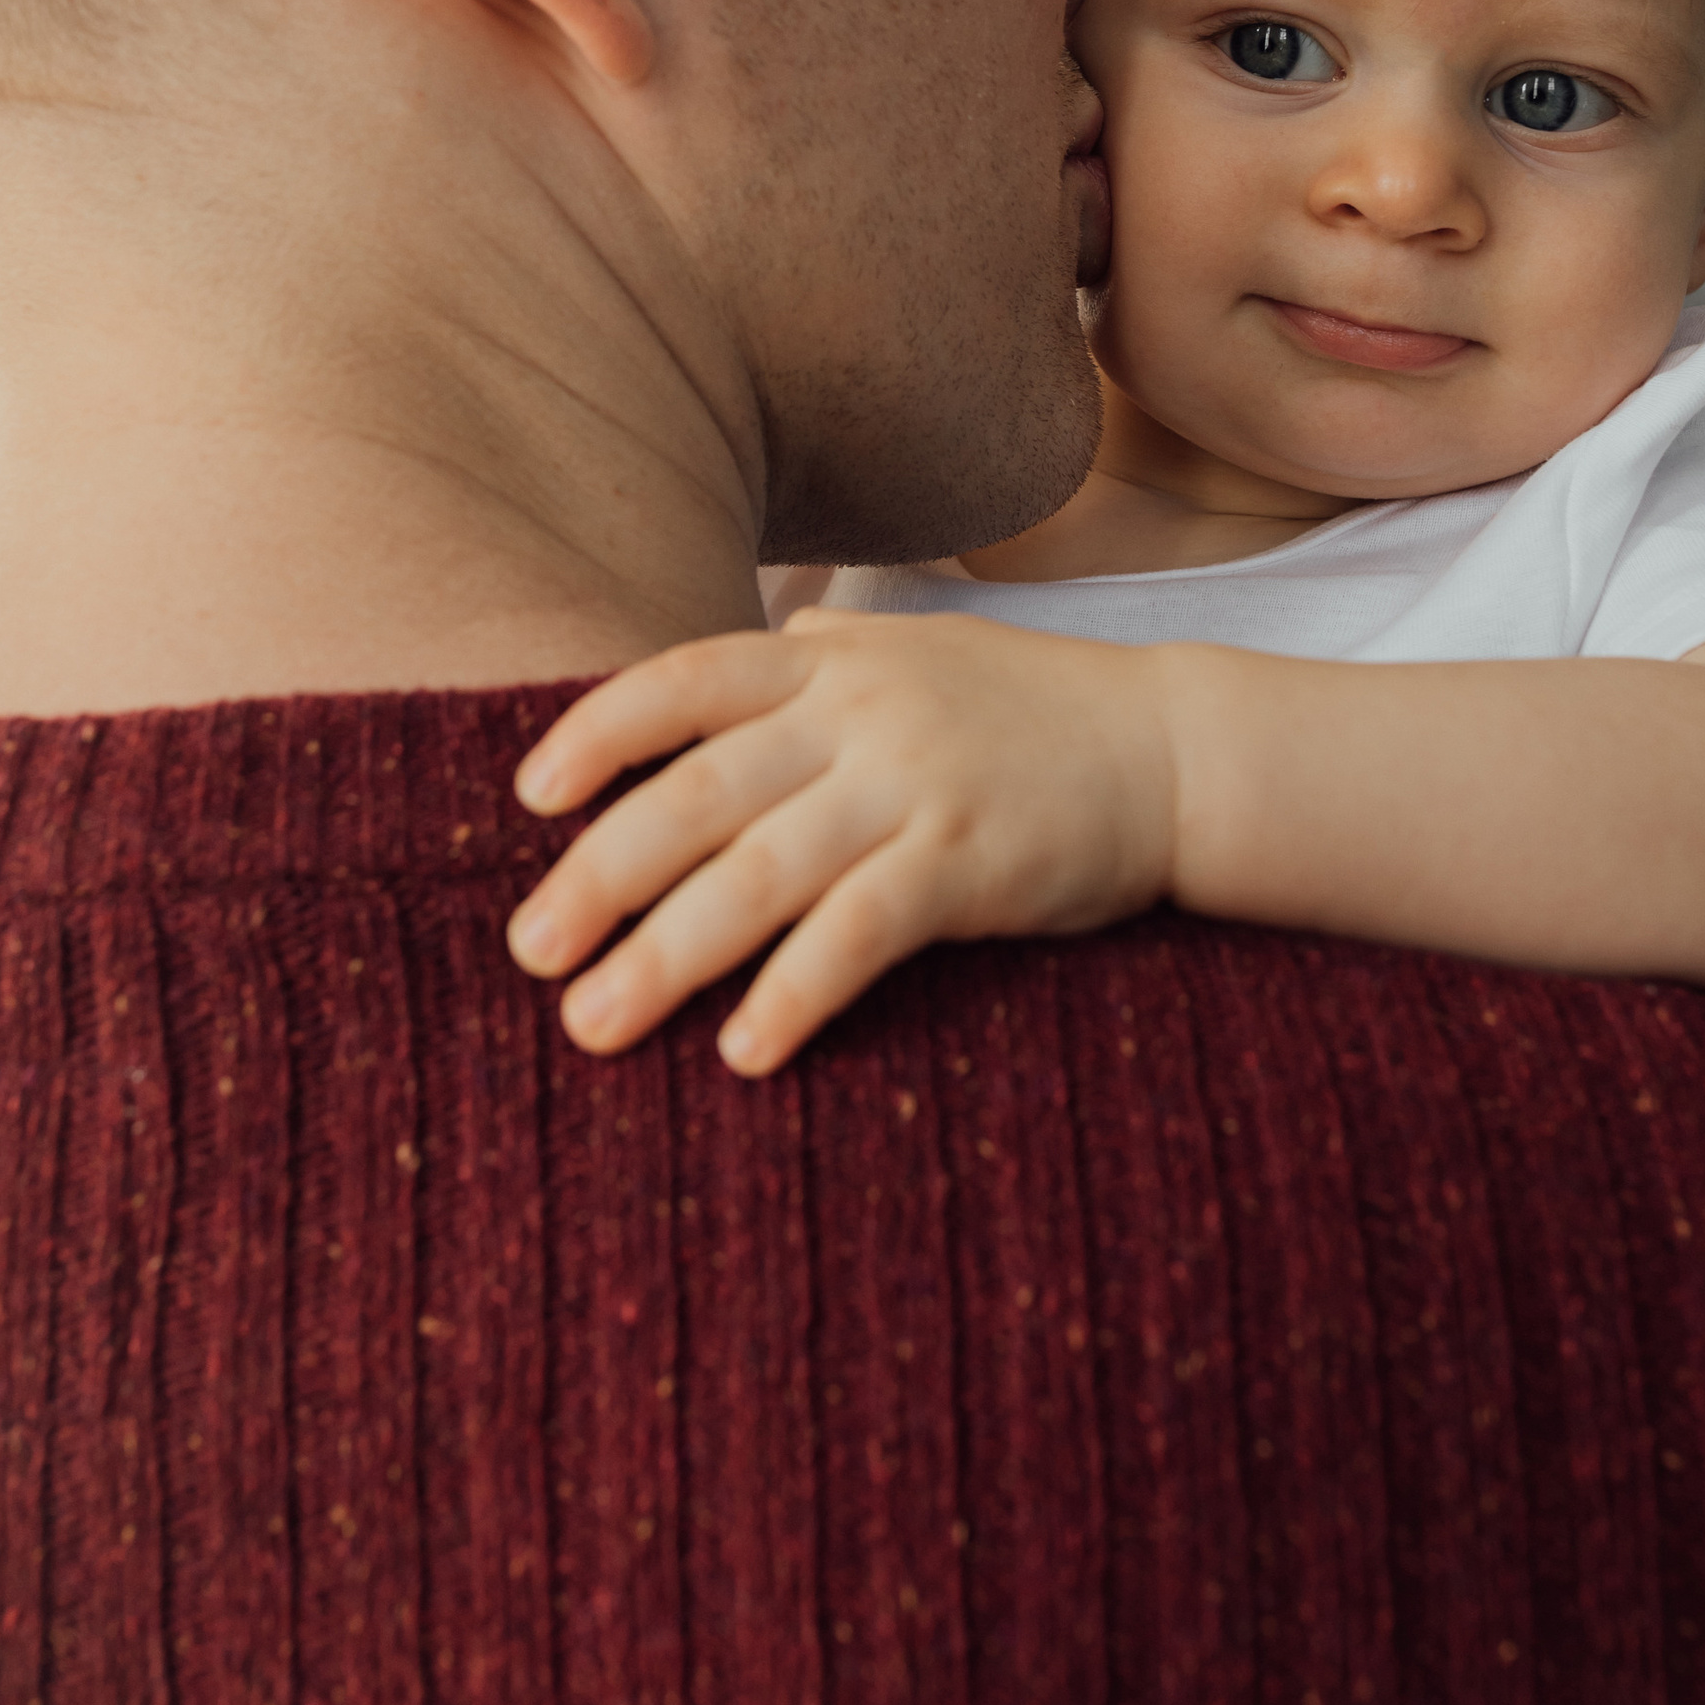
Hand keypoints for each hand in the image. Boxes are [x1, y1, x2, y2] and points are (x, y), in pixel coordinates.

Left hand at [508, 609, 1178, 1072]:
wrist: (1175, 750)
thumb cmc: (1031, 711)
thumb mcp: (918, 653)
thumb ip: (821, 658)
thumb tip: (726, 667)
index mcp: (832, 660)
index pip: (685, 678)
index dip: (599, 733)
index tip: (530, 798)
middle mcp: (860, 712)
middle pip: (699, 792)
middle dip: (600, 876)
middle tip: (529, 952)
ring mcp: (914, 784)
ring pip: (759, 871)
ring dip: (666, 956)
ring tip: (594, 1026)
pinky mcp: (969, 861)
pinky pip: (860, 931)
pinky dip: (795, 991)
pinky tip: (743, 1052)